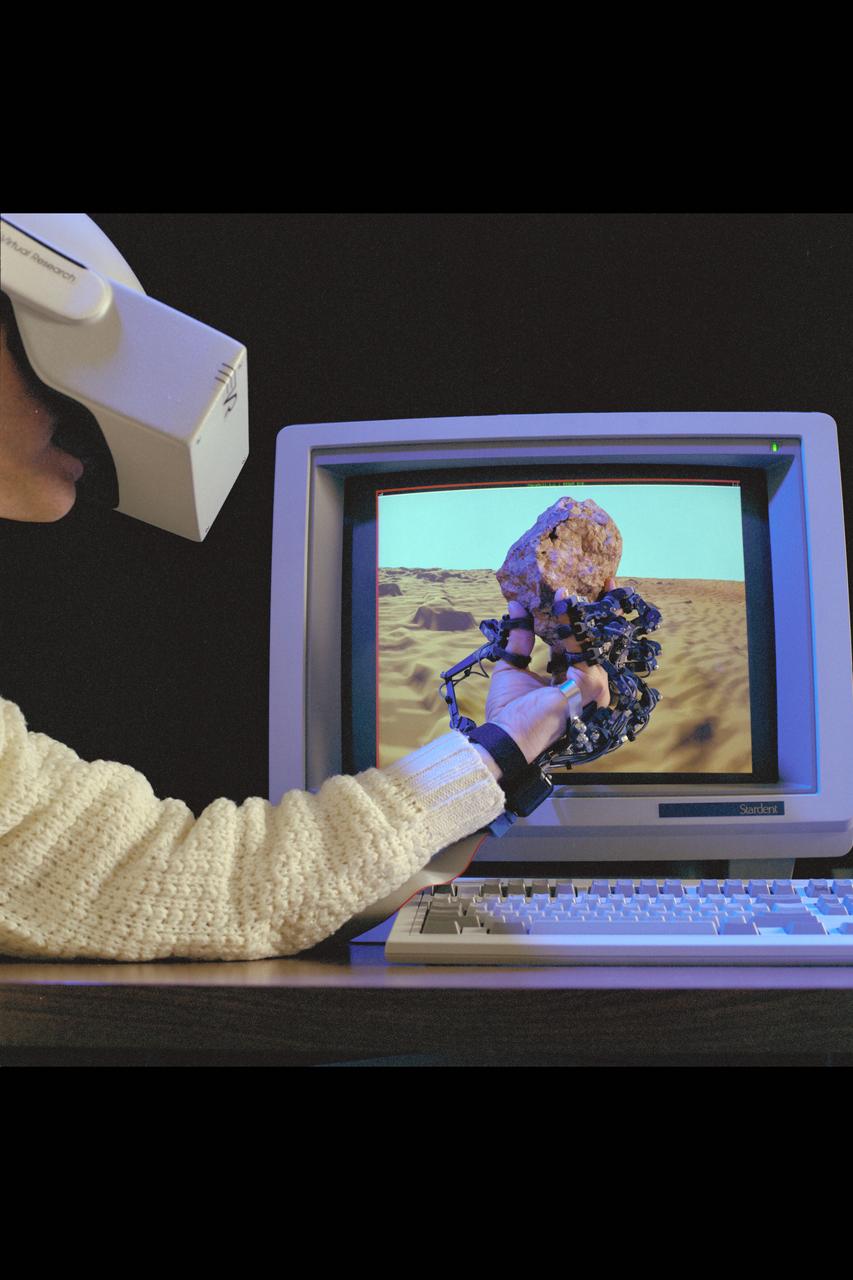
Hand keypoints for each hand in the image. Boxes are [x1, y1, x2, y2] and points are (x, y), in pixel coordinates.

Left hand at [481, 578, 616, 766]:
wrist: (506, 736)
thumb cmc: (509, 711)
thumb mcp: (513, 666)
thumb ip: (519, 637)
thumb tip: (516, 605)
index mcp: (573, 681)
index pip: (584, 645)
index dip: (585, 618)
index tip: (585, 591)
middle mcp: (589, 684)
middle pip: (598, 639)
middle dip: (601, 607)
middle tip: (604, 578)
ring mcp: (593, 687)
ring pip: (591, 639)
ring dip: (582, 609)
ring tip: (573, 584)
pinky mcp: (590, 686)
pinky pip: (581, 646)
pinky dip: (570, 622)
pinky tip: (562, 601)